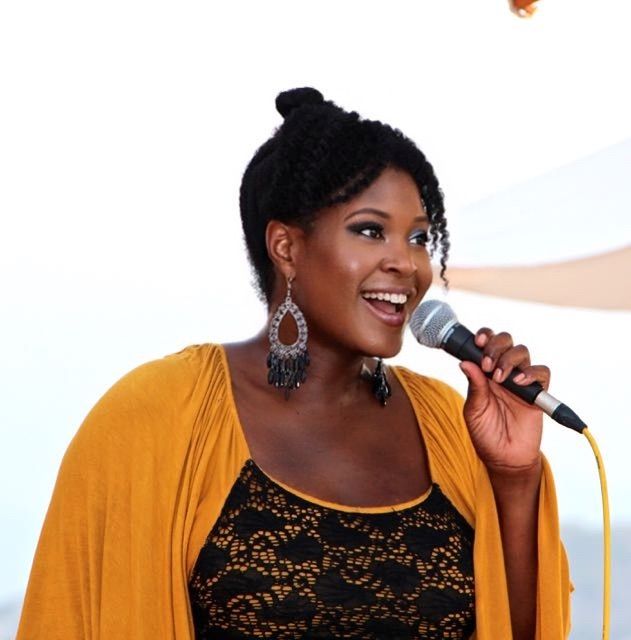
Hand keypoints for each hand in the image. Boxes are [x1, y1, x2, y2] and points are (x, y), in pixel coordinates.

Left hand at [459, 328, 548, 476]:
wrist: (504, 458)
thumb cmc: (486, 434)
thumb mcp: (474, 410)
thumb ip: (474, 386)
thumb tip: (465, 362)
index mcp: (484, 373)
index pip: (486, 344)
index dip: (484, 336)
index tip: (477, 341)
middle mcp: (502, 372)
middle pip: (506, 342)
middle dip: (496, 345)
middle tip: (487, 364)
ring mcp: (520, 381)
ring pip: (522, 352)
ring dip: (509, 359)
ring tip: (499, 378)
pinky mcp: (537, 393)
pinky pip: (542, 372)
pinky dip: (531, 373)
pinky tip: (517, 382)